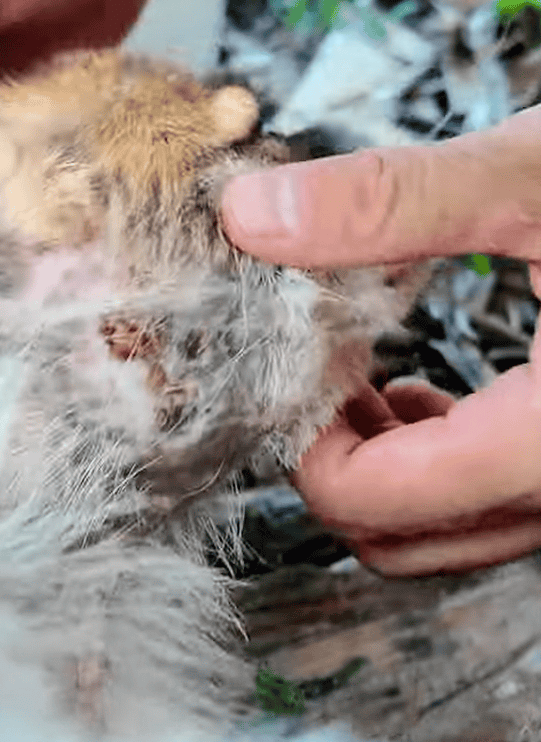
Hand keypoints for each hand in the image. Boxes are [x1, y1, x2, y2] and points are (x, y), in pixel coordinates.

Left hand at [221, 108, 540, 574]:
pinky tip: (419, 394)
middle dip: (336, 463)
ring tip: (363, 375)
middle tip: (320, 371)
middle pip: (395, 540)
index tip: (300, 358)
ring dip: (380, 469)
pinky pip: (486, 509)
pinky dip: (430, 466)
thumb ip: (395, 202)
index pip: (372, 501)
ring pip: (440, 537)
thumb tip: (254, 215)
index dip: (304, 438)